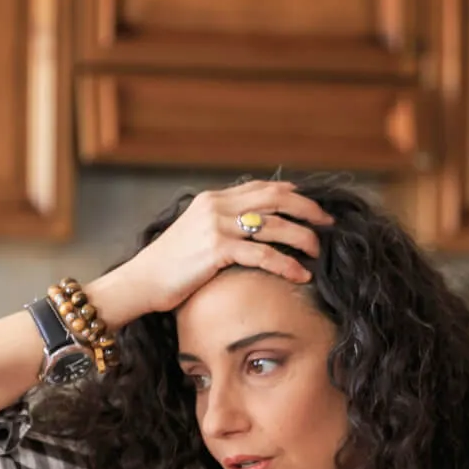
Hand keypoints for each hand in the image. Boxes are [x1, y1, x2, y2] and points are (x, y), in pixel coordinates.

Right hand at [89, 180, 335, 326]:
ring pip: (274, 226)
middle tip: (328, 224)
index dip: (292, 194)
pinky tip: (301, 275)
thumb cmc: (170, 266)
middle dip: (307, 210)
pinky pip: (263, 255)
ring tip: (319, 252)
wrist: (141, 281)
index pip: (262, 187)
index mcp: (213, 199)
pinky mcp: (217, 249)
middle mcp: (217, 206)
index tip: (312, 207)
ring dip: (303, 238)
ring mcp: (216, 225)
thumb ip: (222, 225)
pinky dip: (286, 264)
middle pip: (275, 199)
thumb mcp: (196, 234)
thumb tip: (253, 231)